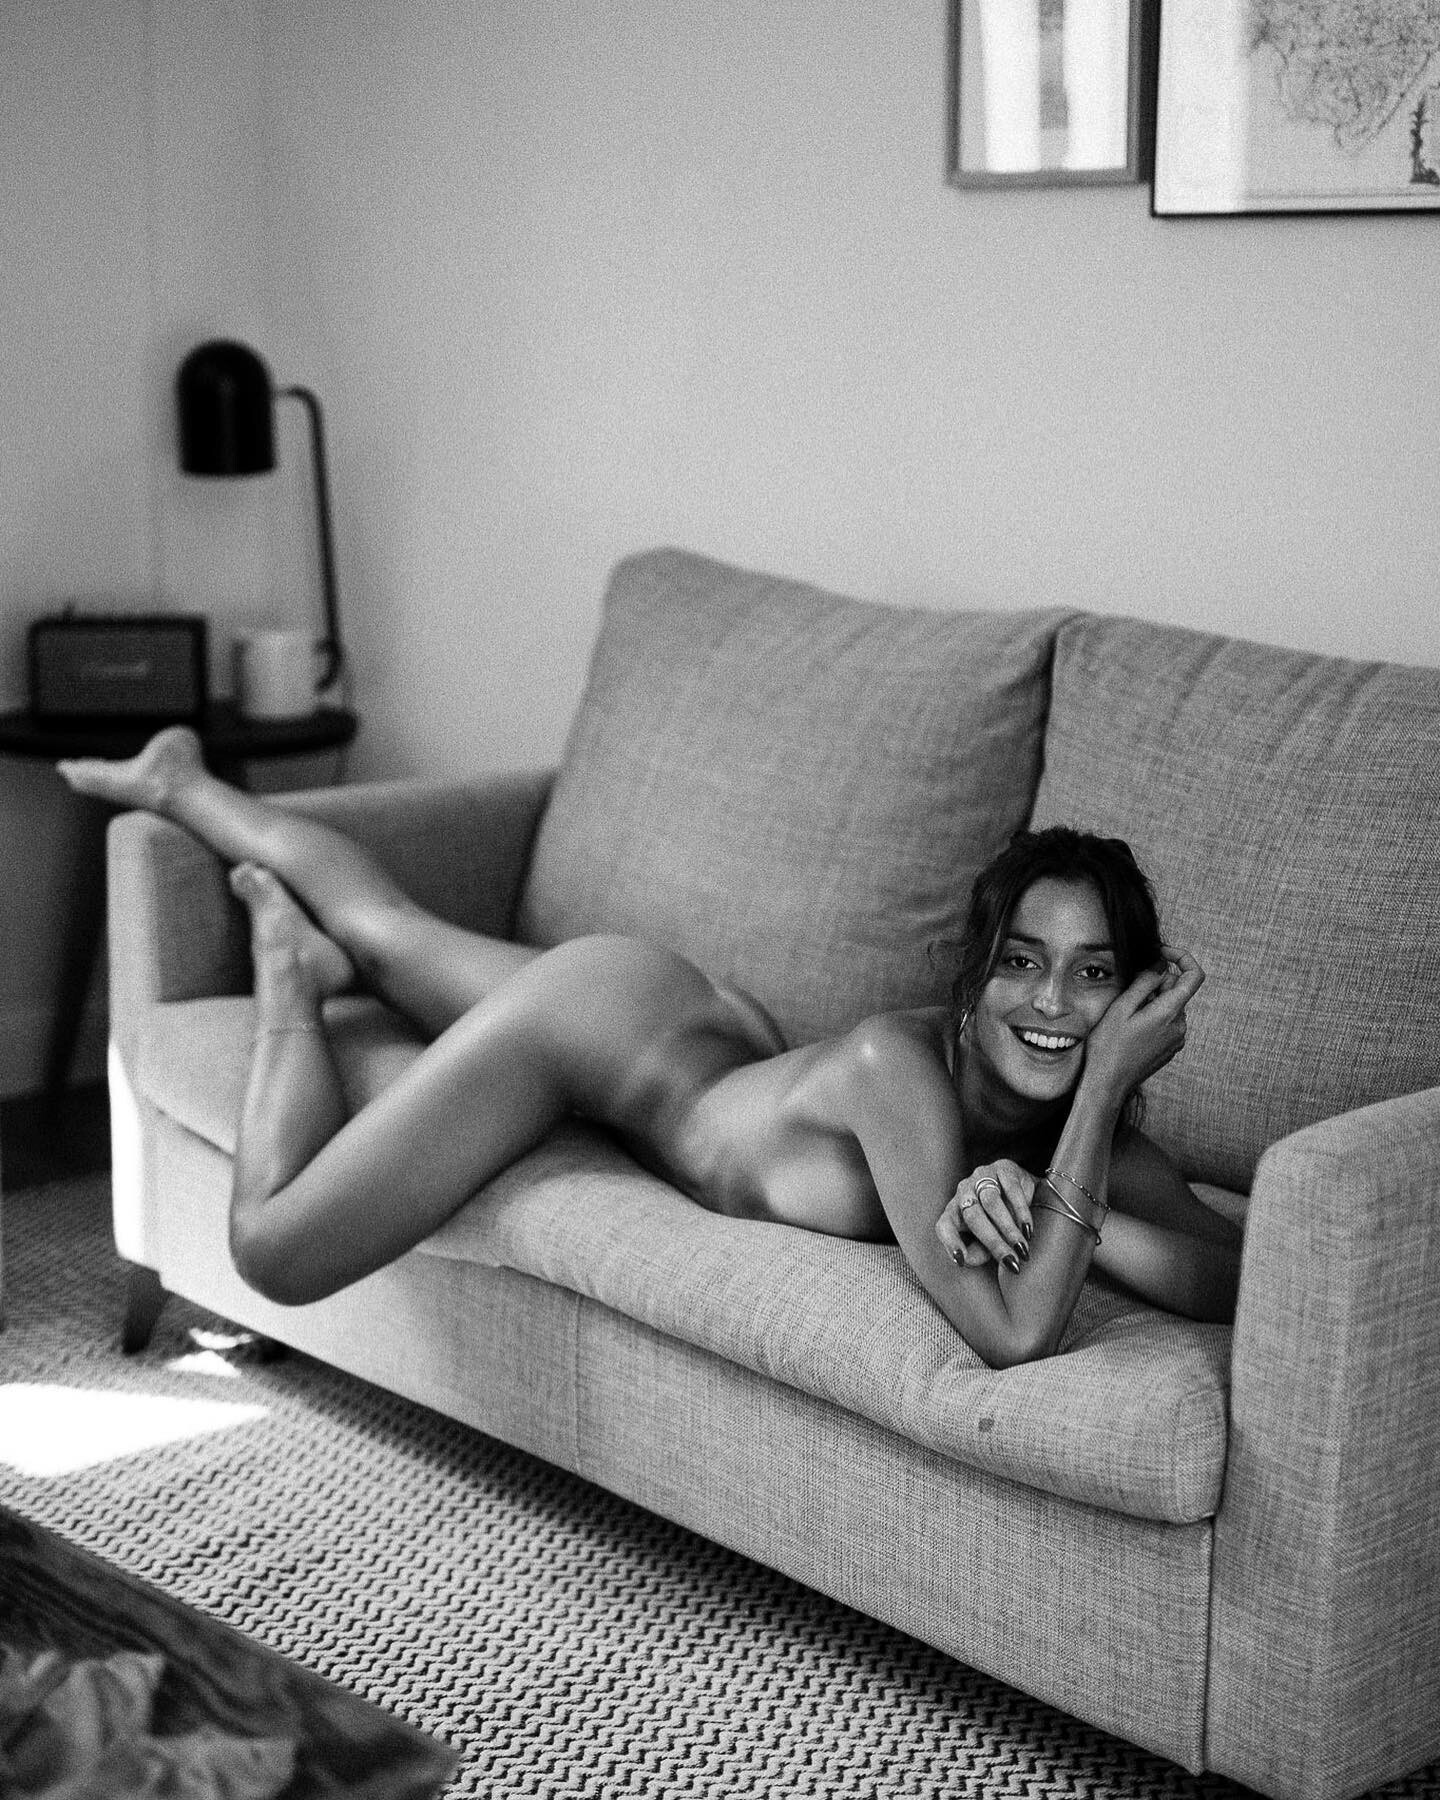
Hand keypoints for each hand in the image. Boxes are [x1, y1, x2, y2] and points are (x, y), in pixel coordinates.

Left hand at [935, 1159, 1034, 1271]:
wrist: (1024, 1191)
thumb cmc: (998, 1221)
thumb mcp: (987, 1240)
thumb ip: (978, 1252)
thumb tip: (969, 1262)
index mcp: (954, 1211)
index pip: (944, 1225)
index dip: (950, 1242)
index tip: (961, 1260)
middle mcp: (964, 1191)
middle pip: (973, 1217)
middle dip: (993, 1242)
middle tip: (1011, 1261)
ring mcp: (981, 1176)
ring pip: (991, 1203)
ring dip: (1008, 1228)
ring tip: (1022, 1248)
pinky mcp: (1003, 1168)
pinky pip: (1011, 1188)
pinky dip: (1020, 1211)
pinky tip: (1028, 1228)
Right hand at [1081, 944, 1203, 1104]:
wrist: (1107, 1084)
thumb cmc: (1108, 1046)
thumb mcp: (1121, 1008)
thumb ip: (1144, 982)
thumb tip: (1160, 964)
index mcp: (1169, 1013)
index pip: (1194, 976)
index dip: (1182, 957)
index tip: (1161, 954)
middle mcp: (1180, 1026)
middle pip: (1177, 990)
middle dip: (1156, 985)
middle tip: (1127, 997)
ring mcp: (1177, 1039)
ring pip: (1171, 1006)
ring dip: (1152, 1002)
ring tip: (1126, 1018)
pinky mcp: (1171, 1048)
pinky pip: (1167, 1022)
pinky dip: (1153, 1017)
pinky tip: (1131, 1030)